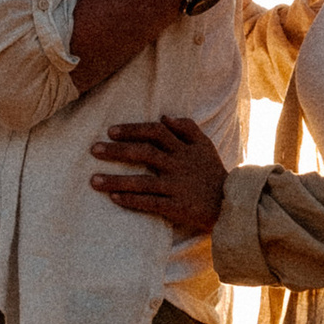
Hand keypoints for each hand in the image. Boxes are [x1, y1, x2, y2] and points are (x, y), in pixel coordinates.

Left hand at [93, 115, 227, 235]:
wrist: (230, 203)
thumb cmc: (213, 172)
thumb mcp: (205, 145)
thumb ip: (187, 128)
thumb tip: (164, 117)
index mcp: (184, 149)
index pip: (155, 132)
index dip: (132, 130)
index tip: (111, 131)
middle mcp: (178, 165)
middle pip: (144, 153)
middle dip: (117, 151)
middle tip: (94, 150)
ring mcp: (176, 186)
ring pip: (142, 181)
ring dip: (116, 180)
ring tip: (93, 180)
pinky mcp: (176, 207)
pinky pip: (150, 203)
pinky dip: (131, 200)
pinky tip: (114, 198)